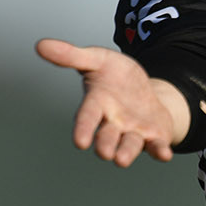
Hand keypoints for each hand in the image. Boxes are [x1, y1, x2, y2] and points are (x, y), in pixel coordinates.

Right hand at [35, 38, 189, 165]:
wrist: (145, 90)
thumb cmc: (116, 77)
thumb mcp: (98, 60)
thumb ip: (72, 55)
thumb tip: (40, 45)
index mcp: (98, 104)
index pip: (88, 117)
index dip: (84, 129)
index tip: (80, 142)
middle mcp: (113, 122)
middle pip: (107, 136)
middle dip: (105, 145)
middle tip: (104, 152)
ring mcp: (133, 131)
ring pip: (129, 145)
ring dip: (126, 152)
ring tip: (121, 160)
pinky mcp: (153, 137)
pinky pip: (156, 146)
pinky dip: (160, 151)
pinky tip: (165, 154)